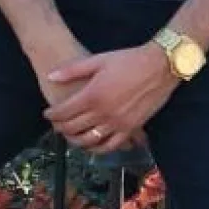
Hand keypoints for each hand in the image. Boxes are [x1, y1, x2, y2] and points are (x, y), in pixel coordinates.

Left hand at [44, 44, 176, 152]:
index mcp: (92, 95)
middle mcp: (103, 113)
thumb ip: (72, 70)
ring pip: (89, 140)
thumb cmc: (129, 60)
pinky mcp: (131, 128)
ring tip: (70, 136)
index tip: (47, 114)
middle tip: (55, 125)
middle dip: (60, 128)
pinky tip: (92, 145)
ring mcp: (117, 123)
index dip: (52, 115)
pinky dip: (98, 148)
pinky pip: (110, 146)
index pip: (63, 112)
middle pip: (73, 128)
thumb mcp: (98, 60)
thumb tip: (51, 76)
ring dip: (75, 141)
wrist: (160, 66)